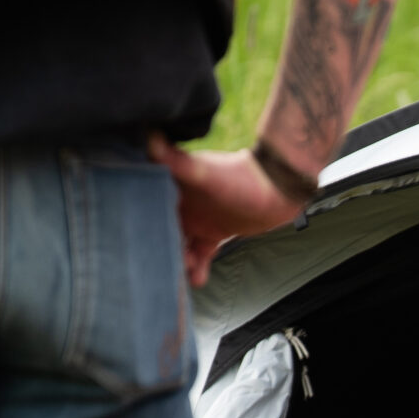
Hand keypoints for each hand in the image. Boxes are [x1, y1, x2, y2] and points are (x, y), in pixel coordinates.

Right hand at [148, 134, 308, 288]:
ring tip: (186, 273)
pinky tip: (198, 280)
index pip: (148, 205)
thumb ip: (176, 161)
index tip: (140, 242)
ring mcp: (197, 218)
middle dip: (162, 248)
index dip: (143, 224)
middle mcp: (181, 201)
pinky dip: (198, 267)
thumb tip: (149, 137)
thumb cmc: (240, 177)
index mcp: (172, 184)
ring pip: (179, 244)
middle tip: (166, 265)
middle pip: (161, 228)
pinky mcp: (213, 233)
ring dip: (180, 261)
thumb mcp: (204, 173)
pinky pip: (200, 253)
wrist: (279, 189)